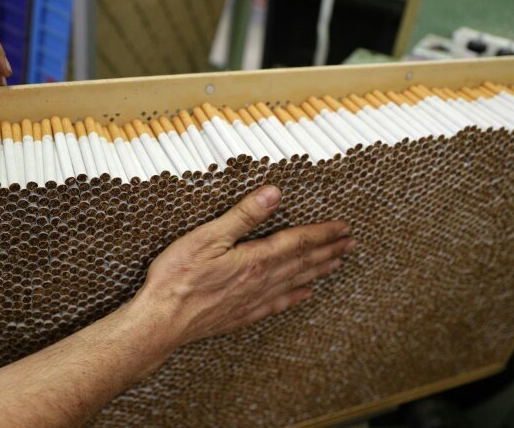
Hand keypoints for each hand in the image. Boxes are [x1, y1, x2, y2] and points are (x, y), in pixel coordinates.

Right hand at [133, 185, 353, 346]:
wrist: (162, 320)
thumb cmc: (179, 276)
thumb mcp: (209, 236)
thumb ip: (243, 215)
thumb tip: (274, 193)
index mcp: (256, 259)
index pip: (297, 241)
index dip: (322, 233)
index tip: (343, 226)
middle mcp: (261, 281)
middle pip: (302, 262)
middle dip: (328, 250)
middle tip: (351, 243)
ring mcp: (252, 300)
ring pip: (295, 282)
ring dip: (318, 270)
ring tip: (337, 262)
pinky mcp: (241, 314)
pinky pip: (277, 304)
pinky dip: (294, 297)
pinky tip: (304, 294)